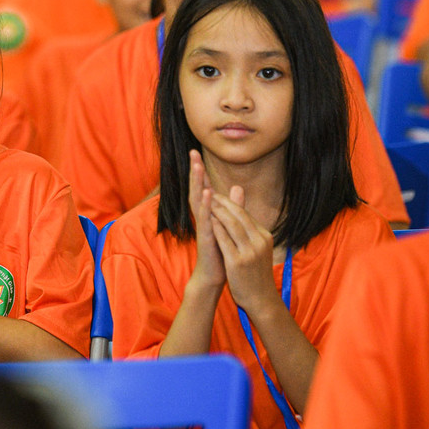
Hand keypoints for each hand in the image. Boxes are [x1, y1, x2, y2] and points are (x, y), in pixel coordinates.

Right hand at [188, 151, 225, 290]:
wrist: (215, 275)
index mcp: (209, 213)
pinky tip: (208, 193)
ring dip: (198, 183)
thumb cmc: (220, 251)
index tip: (196, 152)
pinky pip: (206, 218)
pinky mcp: (206, 236)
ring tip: (197, 166)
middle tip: (192, 152)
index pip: (203, 187)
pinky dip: (206, 205)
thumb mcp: (228, 223)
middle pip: (197, 189)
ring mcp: (204, 226)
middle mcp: (203, 217)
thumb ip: (232, 206)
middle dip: (195, 171)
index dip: (200, 171)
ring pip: (198, 200)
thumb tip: (237, 187)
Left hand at [210, 186, 283, 316]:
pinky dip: (216, 228)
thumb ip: (248, 225)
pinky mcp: (238, 262)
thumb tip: (245, 209)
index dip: (228, 203)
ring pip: (232, 225)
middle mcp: (259, 241)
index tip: (215, 194)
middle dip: (222, 202)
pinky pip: (225, 240)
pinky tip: (208, 220)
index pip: (244, 214)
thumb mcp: (257, 246)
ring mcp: (249, 252)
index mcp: (264, 236)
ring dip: (218, 211)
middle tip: (208, 191)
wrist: (261, 299)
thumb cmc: (255, 271)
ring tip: (206, 203)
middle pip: (238, 216)